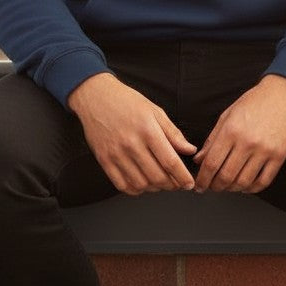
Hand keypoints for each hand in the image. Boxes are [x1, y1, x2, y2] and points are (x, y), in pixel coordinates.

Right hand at [68, 72, 196, 195]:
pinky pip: (122, 185)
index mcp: (147, 130)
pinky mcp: (104, 160)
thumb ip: (173, 133)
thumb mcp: (154, 111)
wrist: (95, 96)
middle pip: (157, 176)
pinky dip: (135, 189)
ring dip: (154, 188)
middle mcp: (131, 144)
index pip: (170, 161)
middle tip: (177, 183)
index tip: (189, 183)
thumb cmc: (126, 101)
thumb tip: (189, 150)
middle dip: (171, 185)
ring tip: (160, 182)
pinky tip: (142, 183)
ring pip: (141, 184)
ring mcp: (116, 154)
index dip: (182, 176)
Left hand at [193, 74, 285, 193]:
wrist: (283, 94)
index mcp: (231, 130)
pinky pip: (263, 181)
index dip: (203, 178)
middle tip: (211, 187)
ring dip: (232, 189)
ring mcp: (265, 150)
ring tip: (226, 186)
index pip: (211, 163)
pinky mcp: (279, 156)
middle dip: (215, 186)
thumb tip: (199, 160)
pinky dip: (251, 188)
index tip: (199, 185)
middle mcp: (247, 142)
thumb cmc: (253, 102)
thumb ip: (212, 139)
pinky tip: (244, 186)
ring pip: (243, 182)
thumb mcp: (227, 115)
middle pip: (226, 176)